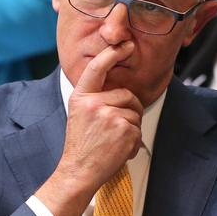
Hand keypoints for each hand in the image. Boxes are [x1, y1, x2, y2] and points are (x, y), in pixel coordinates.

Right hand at [36, 41, 142, 215]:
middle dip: (129, 110)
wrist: (78, 171)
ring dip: (131, 129)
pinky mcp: (123, 128)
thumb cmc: (81, 146)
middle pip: (126, 94)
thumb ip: (95, 99)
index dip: (113, 53)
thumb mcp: (80, 115)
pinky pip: (138, 129)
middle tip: (115, 129)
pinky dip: (133, 142)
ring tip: (113, 141)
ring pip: (135, 113)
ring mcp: (109, 115)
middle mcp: (94, 102)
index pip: (97, 68)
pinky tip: (118, 150)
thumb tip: (119, 90)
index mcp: (81, 96)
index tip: (126, 45)